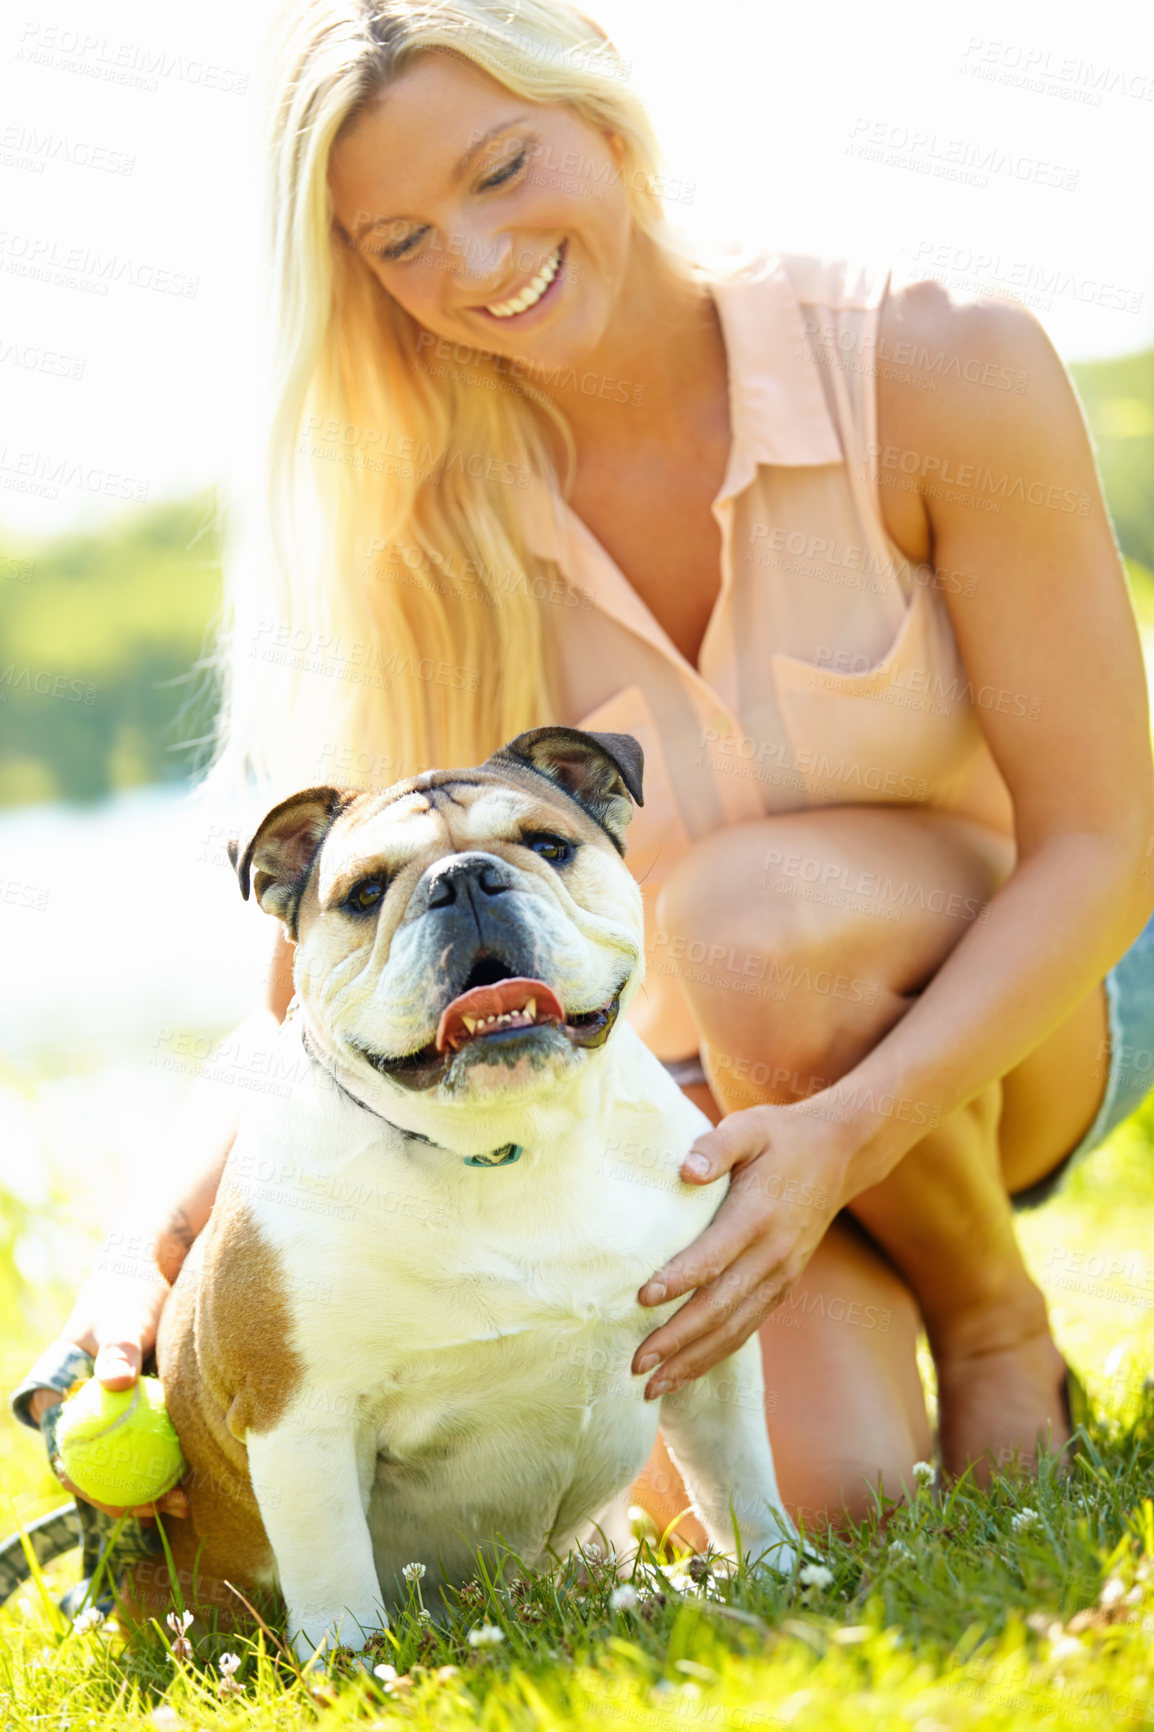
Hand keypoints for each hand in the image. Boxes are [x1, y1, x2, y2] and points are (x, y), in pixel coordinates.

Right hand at [38, 1258, 189, 1518]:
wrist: (155, 1267)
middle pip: (96, 1466)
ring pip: (126, 1459)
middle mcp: (81, 1410)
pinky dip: (167, 1457)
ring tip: (185, 1501)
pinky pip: (151, 1440)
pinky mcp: (140, 1406)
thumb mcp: (122, 1316)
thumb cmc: (131, 1288)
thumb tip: (115, 1381)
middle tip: (162, 1508)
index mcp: (57, 1397)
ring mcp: (111, 1411)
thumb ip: (119, 1346)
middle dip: (125, 1497)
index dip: (89, 1487)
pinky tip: (194, 1474)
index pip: (65, 1455)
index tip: (122, 1502)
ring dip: (150, 1484)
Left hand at [631, 1101, 850, 1398]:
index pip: (715, 1255)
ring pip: (734, 1328)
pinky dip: (716, 1354)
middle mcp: (773, 1253)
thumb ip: (716, 1146)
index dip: (679, 1279)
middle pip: (720, 1306)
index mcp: (759, 1214)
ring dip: (693, 1360)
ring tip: (652, 1386)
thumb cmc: (781, 1137)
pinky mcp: (783, 1285)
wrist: (838, 1155)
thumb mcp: (749, 1126)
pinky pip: (748, 1327)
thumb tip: (686, 1171)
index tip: (641, 1298)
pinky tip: (686, 1373)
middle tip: (637, 1363)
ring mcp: (781, 1274)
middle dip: (677, 1339)